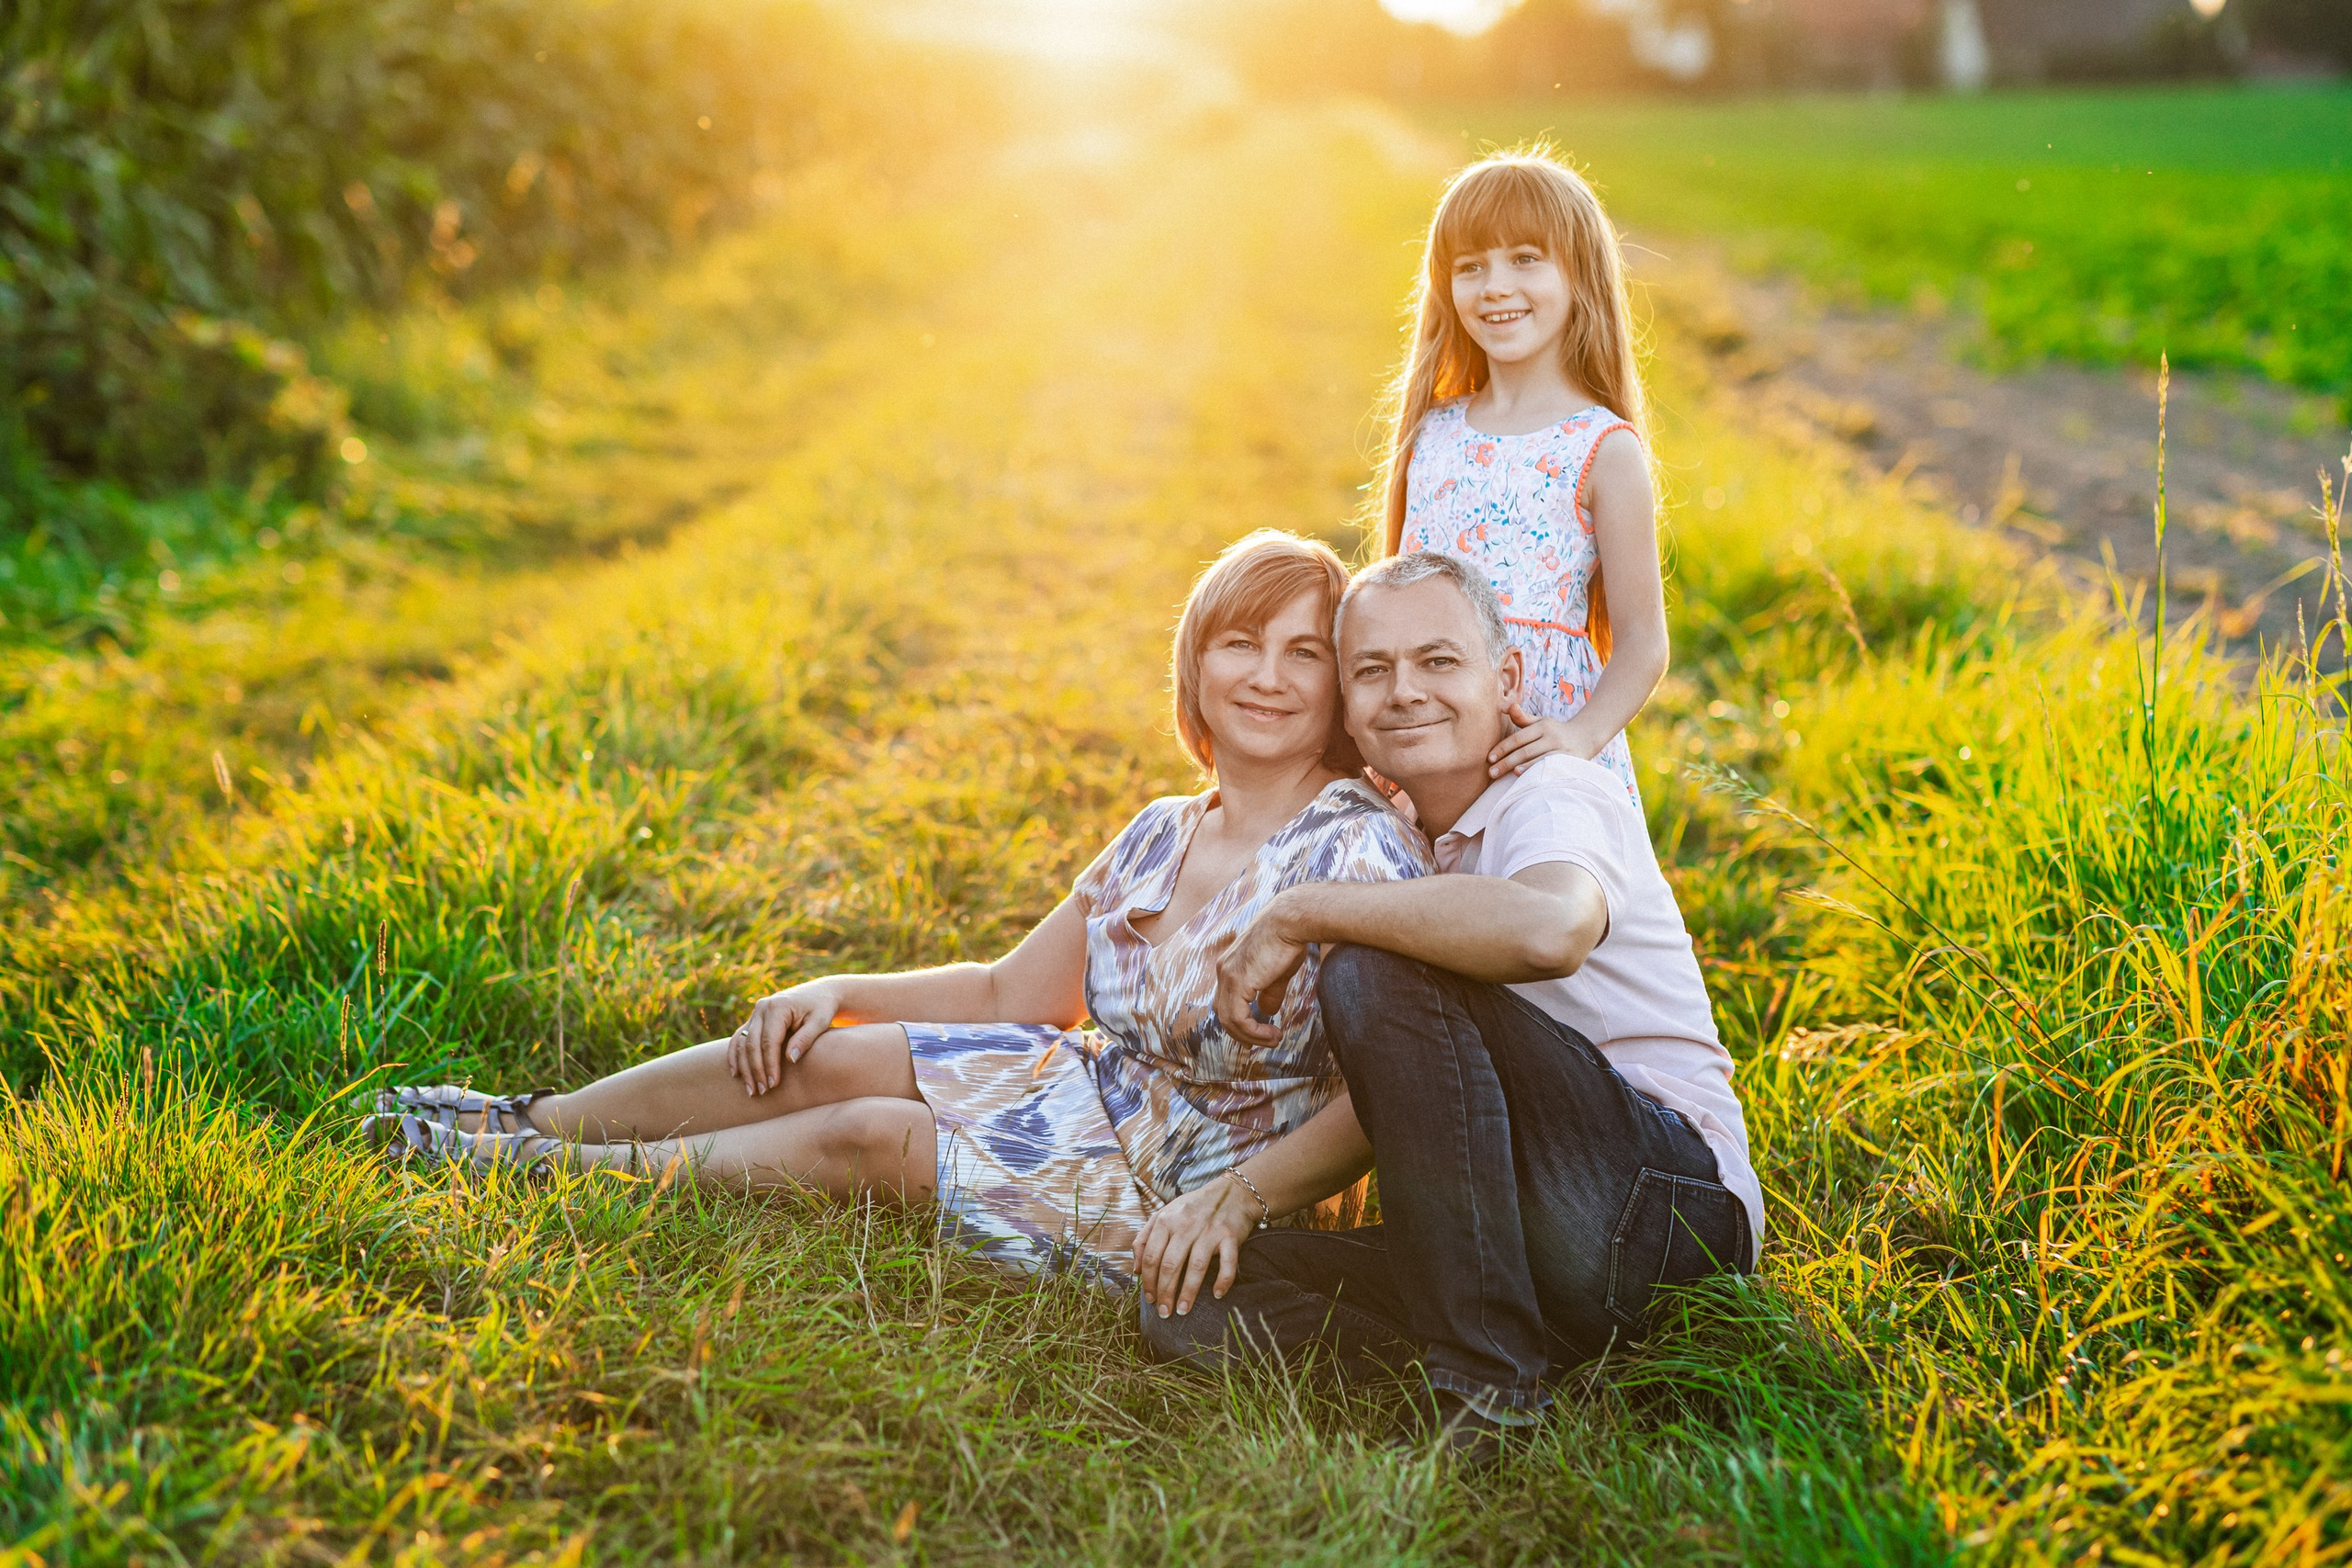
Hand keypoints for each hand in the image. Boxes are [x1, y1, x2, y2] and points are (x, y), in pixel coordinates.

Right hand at [727, 978, 846, 1095]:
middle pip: (752, 1044)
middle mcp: (762, 1008)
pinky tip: (736, 1074)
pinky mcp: (754, 1019)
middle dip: (756, 1070)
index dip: (770, 1064)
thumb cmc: (822, 1008)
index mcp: (778, 1007)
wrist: (819, 993)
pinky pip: (739, 1038)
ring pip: (741, 1043)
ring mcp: (755, 1013)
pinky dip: (735, 1056)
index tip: (774, 1084)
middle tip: (762, 1092)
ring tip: (751, 1090)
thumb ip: (806, 1039)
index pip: (769, 1041)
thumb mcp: (820, 1022)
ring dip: (744, 1067)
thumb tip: (790, 1059)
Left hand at [1135, 1175, 1258, 1317]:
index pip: (1151, 1256)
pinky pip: (1227, 1263)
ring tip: (1183, 1311)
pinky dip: (1223, 1281)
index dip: (1149, 1281)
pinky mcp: (1230, 1236)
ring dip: (1188, 1293)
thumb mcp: (1164, 1215)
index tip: (1150, 1299)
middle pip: (1170, 1265)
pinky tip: (1217, 1295)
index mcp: (1166, 1220)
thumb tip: (1135, 1271)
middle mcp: (1186, 1225)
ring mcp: (1209, 1230)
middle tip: (1164, 1313)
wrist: (1232, 1192)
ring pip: (1195, 1267)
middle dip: (1165, 1292)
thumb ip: (1145, 1239)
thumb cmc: (1193, 1208)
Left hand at [1213, 897, 1309, 1044]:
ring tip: (1273, 1040)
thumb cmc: (1289, 940)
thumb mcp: (1277, 972)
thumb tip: (1267, 1012)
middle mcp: (1223, 970)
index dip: (1237, 1021)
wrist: (1291, 921)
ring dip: (1251, 1036)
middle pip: (1222, 1013)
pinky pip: (1238, 1018)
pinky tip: (1271, 1034)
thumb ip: (1269, 992)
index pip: (1225, 1001)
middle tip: (1262, 1043)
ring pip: (1228, 1020)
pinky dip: (1253, 1031)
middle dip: (1241, 1033)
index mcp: (1230, 966)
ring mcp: (1227, 976)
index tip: (1256, 1034)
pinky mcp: (1237, 981)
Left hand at [1488, 703, 1595, 776]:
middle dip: (1506, 762)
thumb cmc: (1556, 731)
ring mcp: (1562, 750)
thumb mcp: (1540, 722)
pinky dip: (1537, 772)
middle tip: (1490, 772)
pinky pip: (1551, 768)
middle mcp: (1552, 736)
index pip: (1518, 738)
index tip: (1489, 758)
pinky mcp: (1570, 761)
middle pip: (1525, 751)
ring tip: (1504, 775)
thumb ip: (1522, 718)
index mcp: (1543, 726)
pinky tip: (1526, 778)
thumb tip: (1505, 707)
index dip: (1502, 748)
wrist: (1587, 736)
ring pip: (1538, 759)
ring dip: (1520, 767)